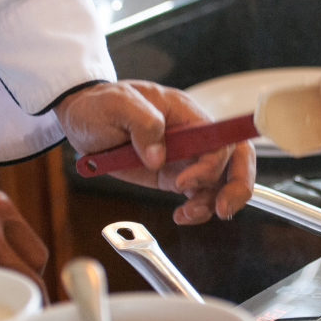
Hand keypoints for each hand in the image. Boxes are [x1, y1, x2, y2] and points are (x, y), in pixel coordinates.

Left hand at [55, 80, 255, 223]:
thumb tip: (157, 155)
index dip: (213, 162)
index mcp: (186, 114)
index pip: (218, 137)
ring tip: (186, 214)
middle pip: (237, 158)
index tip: (184, 183)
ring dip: (212, 203)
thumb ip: (141, 123)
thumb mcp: (115, 104)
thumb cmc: (100, 105)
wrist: (83, 119)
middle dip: (238, 186)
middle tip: (222, 209)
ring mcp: (186, 157)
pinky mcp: (175, 175)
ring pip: (221, 182)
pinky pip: (199, 195)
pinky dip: (197, 210)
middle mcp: (193, 135)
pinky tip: (180, 215)